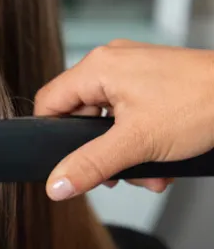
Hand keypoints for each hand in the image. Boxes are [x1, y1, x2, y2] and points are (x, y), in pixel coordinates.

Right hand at [33, 40, 213, 200]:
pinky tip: (158, 160)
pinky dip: (138, 140)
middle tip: (112, 174)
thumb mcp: (136, 143)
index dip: (50, 134)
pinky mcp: (151, 81)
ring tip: (146, 172)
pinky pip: (128, 114)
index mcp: (98, 68)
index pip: (49, 102)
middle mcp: (111, 63)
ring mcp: (133, 71)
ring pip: (106, 119)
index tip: (62, 161)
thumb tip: (56, 185)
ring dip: (121, 152)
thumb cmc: (202, 102)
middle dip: (96, 152)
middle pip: (79, 115)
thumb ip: (90, 165)